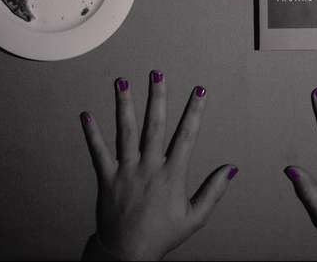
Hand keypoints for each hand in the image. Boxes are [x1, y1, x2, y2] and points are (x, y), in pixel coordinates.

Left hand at [80, 71, 236, 259]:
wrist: (128, 253)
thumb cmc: (163, 235)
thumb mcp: (195, 217)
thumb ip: (213, 190)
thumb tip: (231, 168)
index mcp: (172, 175)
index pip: (186, 136)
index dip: (194, 111)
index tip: (200, 91)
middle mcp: (149, 168)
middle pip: (154, 125)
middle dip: (157, 97)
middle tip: (157, 73)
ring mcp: (126, 171)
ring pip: (125, 132)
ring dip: (124, 105)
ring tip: (122, 82)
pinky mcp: (106, 178)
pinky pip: (97, 152)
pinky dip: (91, 133)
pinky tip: (85, 114)